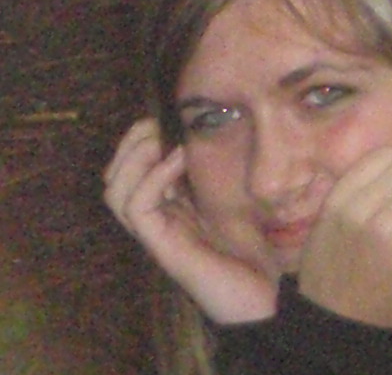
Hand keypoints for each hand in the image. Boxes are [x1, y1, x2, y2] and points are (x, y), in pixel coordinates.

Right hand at [107, 119, 276, 328]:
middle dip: (128, 145)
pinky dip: (153, 176)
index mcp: (168, 207)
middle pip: (113, 179)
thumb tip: (219, 127)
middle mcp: (155, 220)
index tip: (162, 116)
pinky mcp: (163, 246)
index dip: (137, 141)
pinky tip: (178, 159)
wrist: (259, 293)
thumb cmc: (249, 245)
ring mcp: (155, 234)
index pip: (129, 171)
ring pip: (115, 193)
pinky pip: (139, 207)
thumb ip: (220, 171)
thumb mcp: (234, 197)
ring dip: (134, 157)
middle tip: (155, 123)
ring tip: (162, 138)